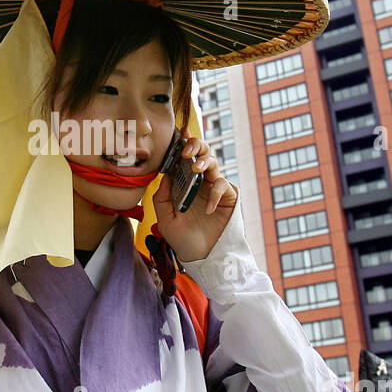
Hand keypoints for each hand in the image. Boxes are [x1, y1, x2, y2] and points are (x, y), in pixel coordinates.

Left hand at [152, 136, 237, 262]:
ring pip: (213, 163)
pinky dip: (215, 193)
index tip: (178, 133)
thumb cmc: (184, 240)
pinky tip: (207, 208)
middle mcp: (199, 183)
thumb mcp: (165, 219)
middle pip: (200, 154)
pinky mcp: (228, 198)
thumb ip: (162, 198)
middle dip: (195, 145)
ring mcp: (214, 189)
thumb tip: (165, 176)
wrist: (203, 259)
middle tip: (187, 149)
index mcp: (183, 185)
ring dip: (204, 161)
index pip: (182, 160)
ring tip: (196, 168)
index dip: (181, 145)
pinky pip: (223, 185)